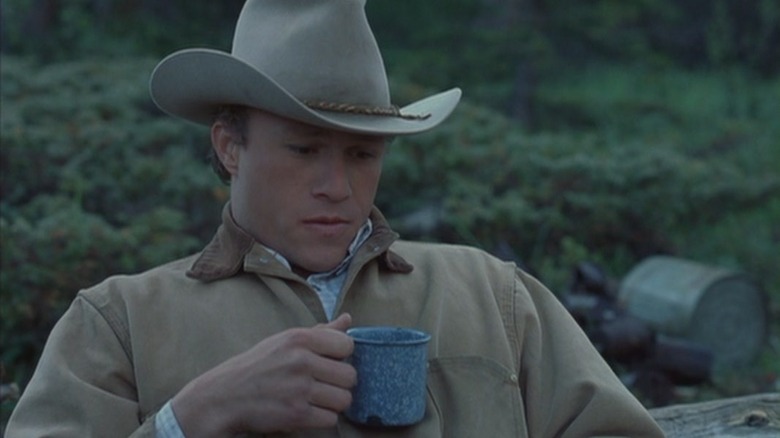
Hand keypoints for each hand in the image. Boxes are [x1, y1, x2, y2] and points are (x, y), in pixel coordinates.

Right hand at [171, 313, 355, 436]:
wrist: (223, 397)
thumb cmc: (257, 366)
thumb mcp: (284, 341)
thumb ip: (320, 332)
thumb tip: (348, 319)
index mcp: (299, 338)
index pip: (347, 344)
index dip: (341, 356)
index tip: (328, 362)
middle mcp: (301, 361)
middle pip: (350, 375)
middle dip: (339, 383)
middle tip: (322, 384)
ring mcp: (299, 389)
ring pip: (344, 399)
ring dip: (333, 403)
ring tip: (315, 399)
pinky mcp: (296, 414)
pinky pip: (331, 419)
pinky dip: (322, 419)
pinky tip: (306, 411)